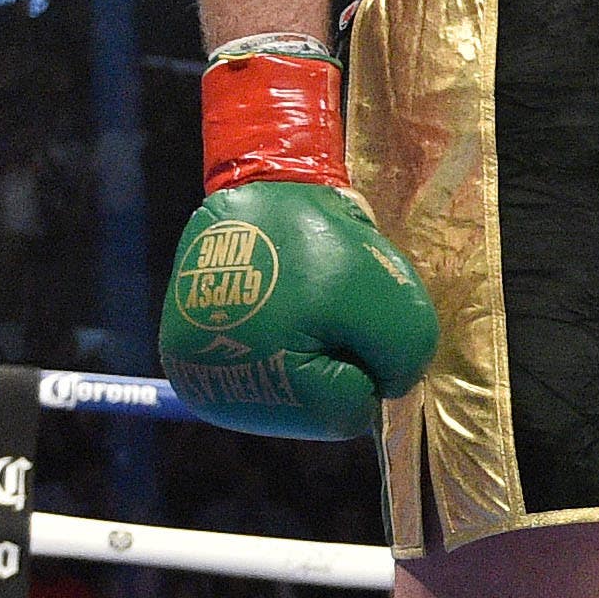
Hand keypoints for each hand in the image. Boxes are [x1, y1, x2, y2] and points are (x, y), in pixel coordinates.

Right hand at [160, 43, 440, 441]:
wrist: (260, 184)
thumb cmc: (323, 244)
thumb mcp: (393, 304)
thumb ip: (405, 361)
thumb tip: (388, 386)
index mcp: (256, 386)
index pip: (348, 414)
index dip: (368, 363)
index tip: (350, 314)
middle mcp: (208, 392)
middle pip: (317, 408)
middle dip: (339, 358)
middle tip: (326, 303)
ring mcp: (195, 372)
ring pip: (293, 389)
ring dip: (313, 348)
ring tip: (302, 299)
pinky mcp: (193, 351)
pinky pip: (265, 365)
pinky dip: (285, 338)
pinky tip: (282, 302)